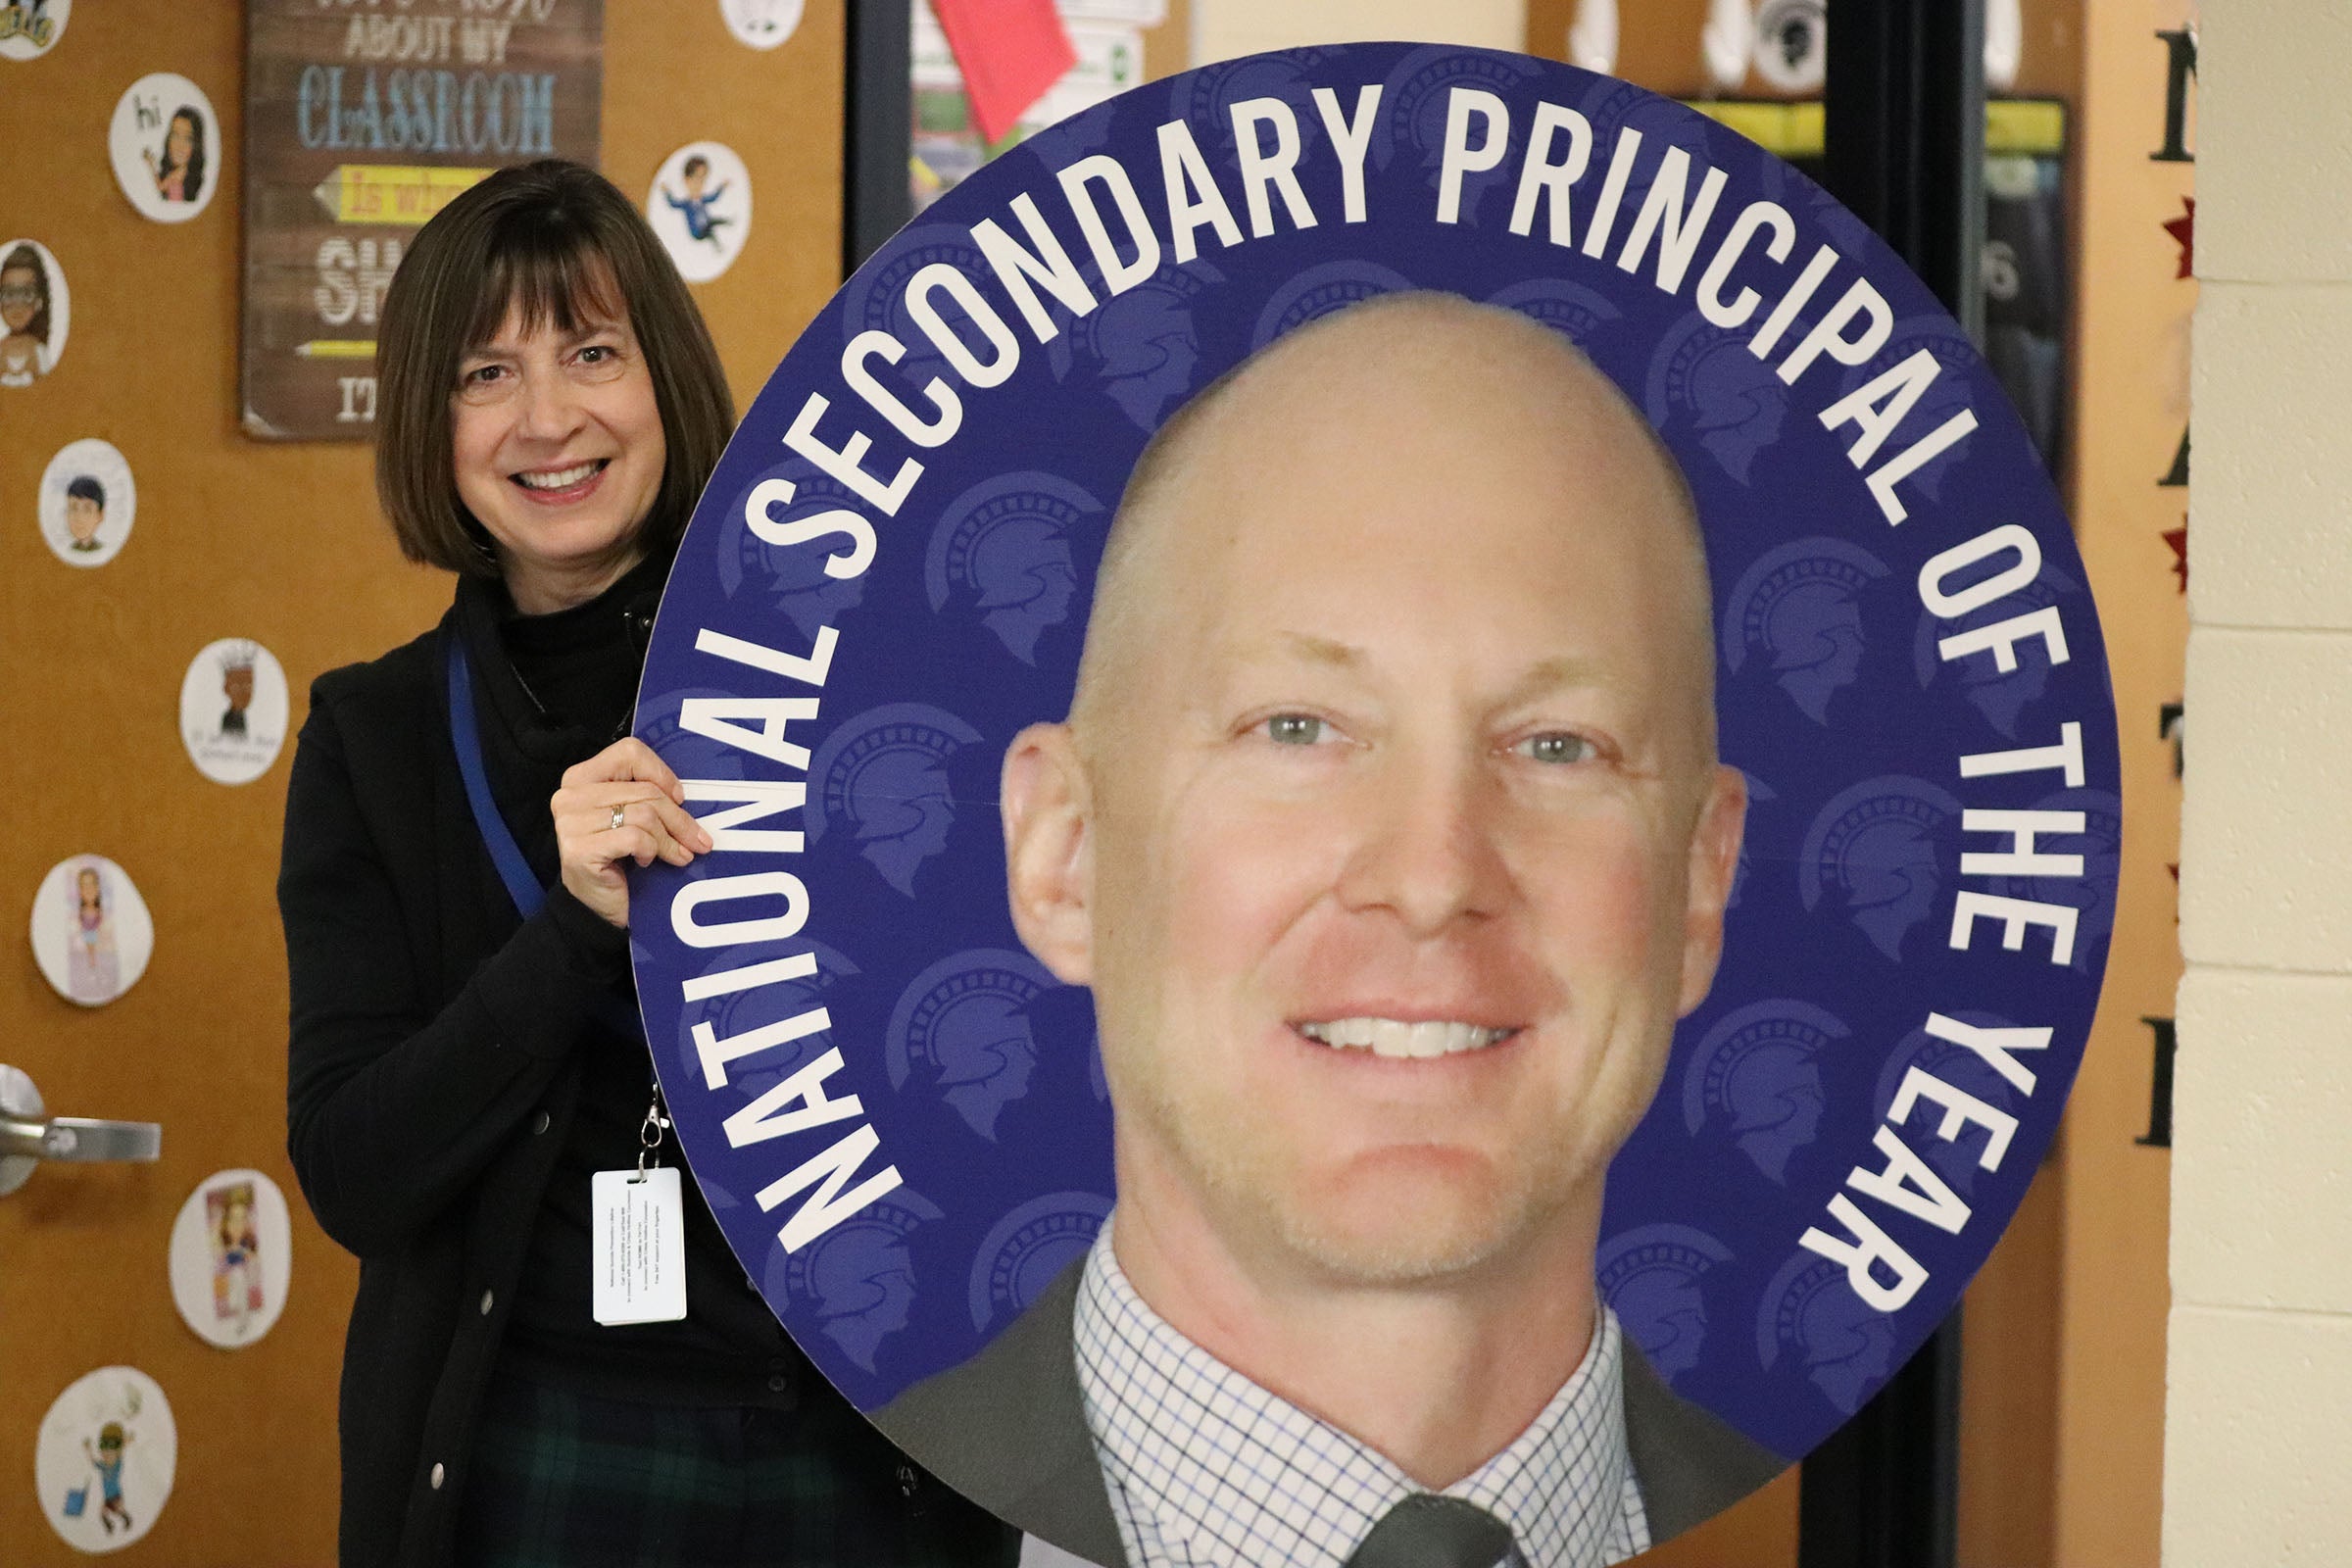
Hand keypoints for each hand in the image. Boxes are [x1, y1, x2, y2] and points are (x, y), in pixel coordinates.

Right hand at [551, 738, 712, 928]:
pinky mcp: (579, 849)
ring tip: (676, 855)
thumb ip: (645, 795)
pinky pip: (635, 838)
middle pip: (644, 790)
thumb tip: (683, 795)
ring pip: (644, 815)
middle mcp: (570, 796)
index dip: (660, 773)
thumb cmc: (617, 858)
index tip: (679, 798)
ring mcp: (571, 823)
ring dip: (669, 839)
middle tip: (696, 840)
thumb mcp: (631, 817)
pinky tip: (647, 862)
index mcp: (581, 778)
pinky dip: (652, 851)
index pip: (628, 753)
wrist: (596, 908)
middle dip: (678, 818)